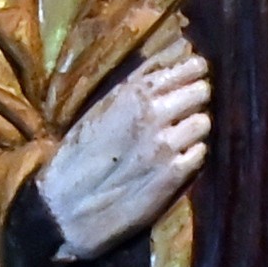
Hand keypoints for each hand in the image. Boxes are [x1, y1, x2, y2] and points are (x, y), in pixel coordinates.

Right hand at [36, 48, 212, 257]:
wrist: (63, 205)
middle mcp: (151, 113)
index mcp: (131, 93)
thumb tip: (169, 61)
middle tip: (184, 111)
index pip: (188, 68)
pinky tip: (174, 162)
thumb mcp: (100, 110)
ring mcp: (165, 143)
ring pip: (204, 122)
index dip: (195, 73)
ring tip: (175, 140)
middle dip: (196, 101)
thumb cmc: (77, 155)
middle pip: (202, 91)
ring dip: (194, 130)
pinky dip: (192, 155)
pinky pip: (201, 153)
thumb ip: (134, 87)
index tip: (194, 77)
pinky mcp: (174, 173)